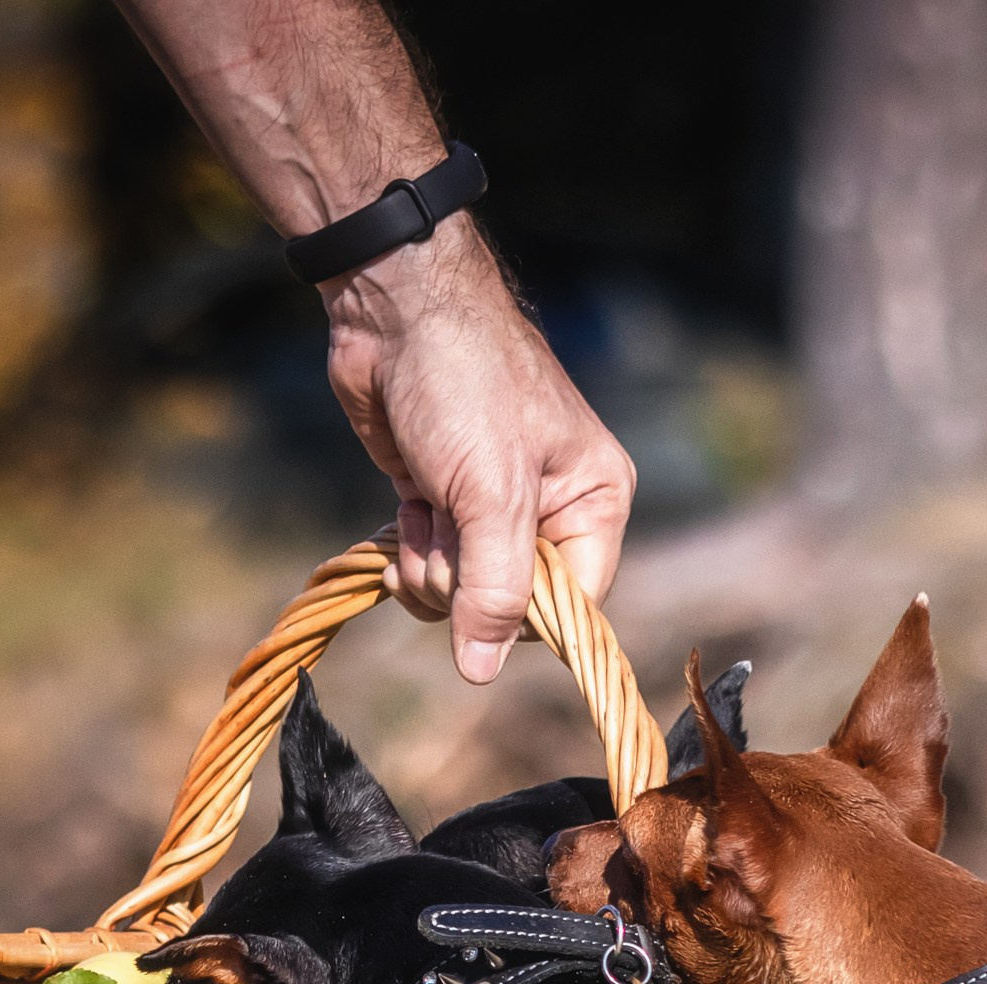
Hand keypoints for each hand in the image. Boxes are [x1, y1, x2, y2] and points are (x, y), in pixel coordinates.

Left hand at [325, 216, 636, 683]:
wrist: (392, 308)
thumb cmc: (464, 381)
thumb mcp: (491, 493)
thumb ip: (494, 589)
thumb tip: (480, 672)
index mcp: (594, 504)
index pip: (574, 607)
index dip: (525, 614)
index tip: (485, 590)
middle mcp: (553, 513)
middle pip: (512, 608)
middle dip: (465, 580)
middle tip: (449, 520)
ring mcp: (495, 512)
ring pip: (464, 596)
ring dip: (431, 565)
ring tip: (425, 504)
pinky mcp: (446, 506)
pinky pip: (432, 571)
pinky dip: (412, 549)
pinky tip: (408, 504)